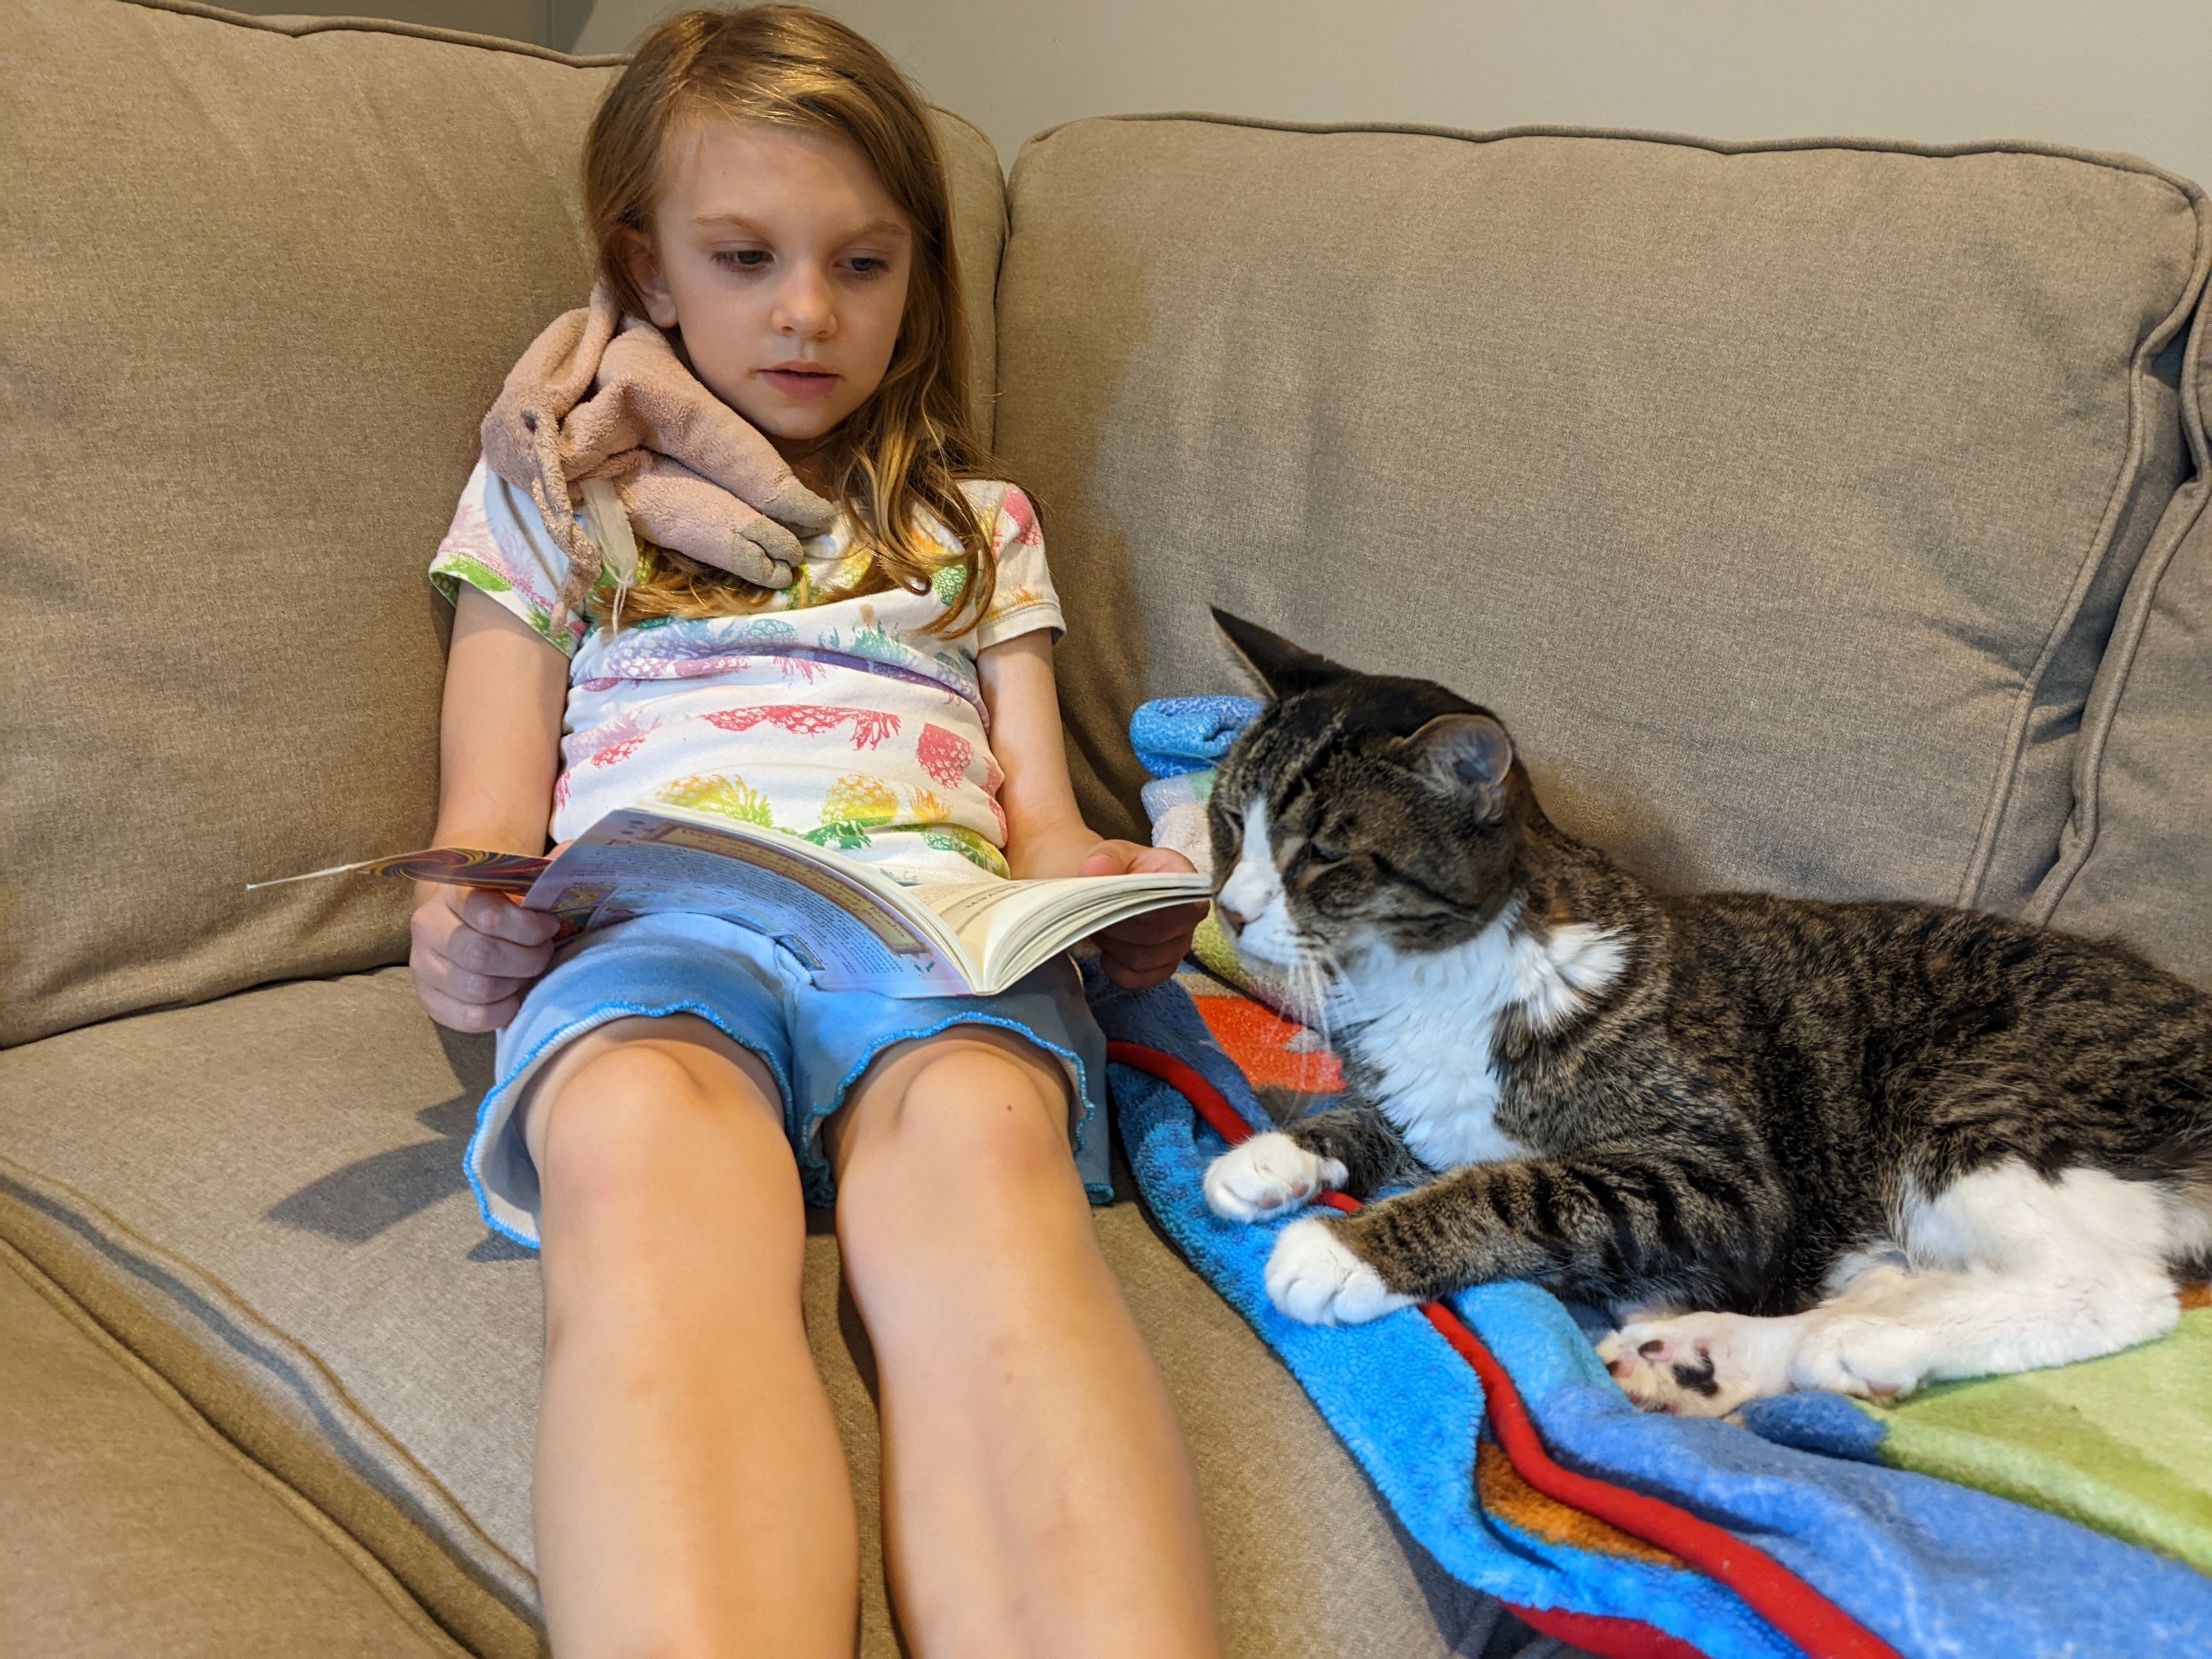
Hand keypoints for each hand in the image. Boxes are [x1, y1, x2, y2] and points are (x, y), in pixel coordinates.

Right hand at [410, 883, 562, 1032]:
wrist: (464, 920)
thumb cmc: (502, 902)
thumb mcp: (520, 882)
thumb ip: (544, 871)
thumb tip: (570, 854)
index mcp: (452, 892)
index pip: (487, 913)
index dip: (528, 926)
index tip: (550, 926)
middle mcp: (429, 927)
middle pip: (481, 954)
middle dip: (526, 958)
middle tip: (543, 953)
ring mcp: (423, 965)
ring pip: (476, 988)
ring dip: (515, 984)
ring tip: (527, 972)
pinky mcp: (428, 998)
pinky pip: (468, 1016)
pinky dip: (500, 1012)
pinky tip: (513, 997)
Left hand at [1079, 841, 1207, 989]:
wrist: (1112, 889)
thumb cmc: (1119, 868)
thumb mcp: (1110, 853)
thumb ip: (1105, 857)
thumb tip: (1095, 869)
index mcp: (1184, 878)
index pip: (1188, 902)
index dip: (1156, 909)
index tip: (1126, 905)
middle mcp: (1190, 913)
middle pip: (1159, 932)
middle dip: (1121, 925)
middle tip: (1098, 912)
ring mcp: (1180, 942)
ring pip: (1146, 958)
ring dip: (1116, 946)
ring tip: (1102, 927)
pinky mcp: (1165, 966)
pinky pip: (1142, 979)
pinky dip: (1118, 970)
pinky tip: (1107, 954)